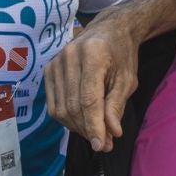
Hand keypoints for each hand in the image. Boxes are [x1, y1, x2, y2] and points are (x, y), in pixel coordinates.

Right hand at [45, 12, 141, 150]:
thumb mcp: (127, 79)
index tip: (102, 146)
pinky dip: (66, 119)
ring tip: (95, 133)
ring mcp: (55, 61)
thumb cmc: (122, 54)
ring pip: (61, 108)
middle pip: (73, 106)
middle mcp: (69, 55)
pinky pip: (53, 104)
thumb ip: (117, 105)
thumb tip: (111, 133)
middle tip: (104, 143)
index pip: (88, 99)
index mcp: (93, 54)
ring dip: (78, 127)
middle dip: (88, 129)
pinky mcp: (48, 69)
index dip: (94, 125)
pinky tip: (82, 122)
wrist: (109, 29)